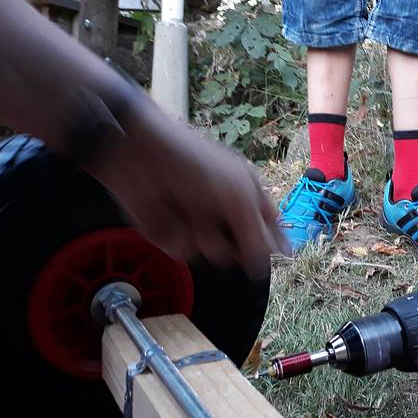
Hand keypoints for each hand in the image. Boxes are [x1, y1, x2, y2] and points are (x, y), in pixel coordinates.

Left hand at [89, 103, 287, 279]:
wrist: (143, 157)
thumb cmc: (199, 167)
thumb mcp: (239, 196)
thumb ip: (258, 233)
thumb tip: (274, 260)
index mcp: (248, 198)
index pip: (269, 230)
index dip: (271, 245)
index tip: (271, 254)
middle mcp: (226, 214)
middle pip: (242, 250)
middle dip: (231, 243)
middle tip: (221, 225)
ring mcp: (199, 225)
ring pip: (213, 254)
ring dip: (202, 240)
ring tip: (189, 218)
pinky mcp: (171, 234)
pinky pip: (183, 253)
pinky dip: (178, 240)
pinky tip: (171, 221)